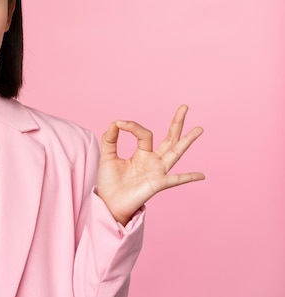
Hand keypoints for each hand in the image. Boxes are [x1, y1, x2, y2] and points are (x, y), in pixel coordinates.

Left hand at [96, 105, 204, 225]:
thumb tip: (114, 123)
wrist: (108, 202)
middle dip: (176, 123)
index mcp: (142, 153)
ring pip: (175, 153)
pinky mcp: (158, 183)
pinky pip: (176, 180)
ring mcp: (158, 171)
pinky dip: (188, 177)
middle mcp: (153, 161)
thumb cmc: (109, 181)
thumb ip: (110, 139)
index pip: (144, 134)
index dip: (132, 126)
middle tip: (184, 107)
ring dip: (187, 141)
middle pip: (169, 139)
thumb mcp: (108, 156)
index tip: (119, 123)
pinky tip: (202, 175)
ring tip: (199, 129)